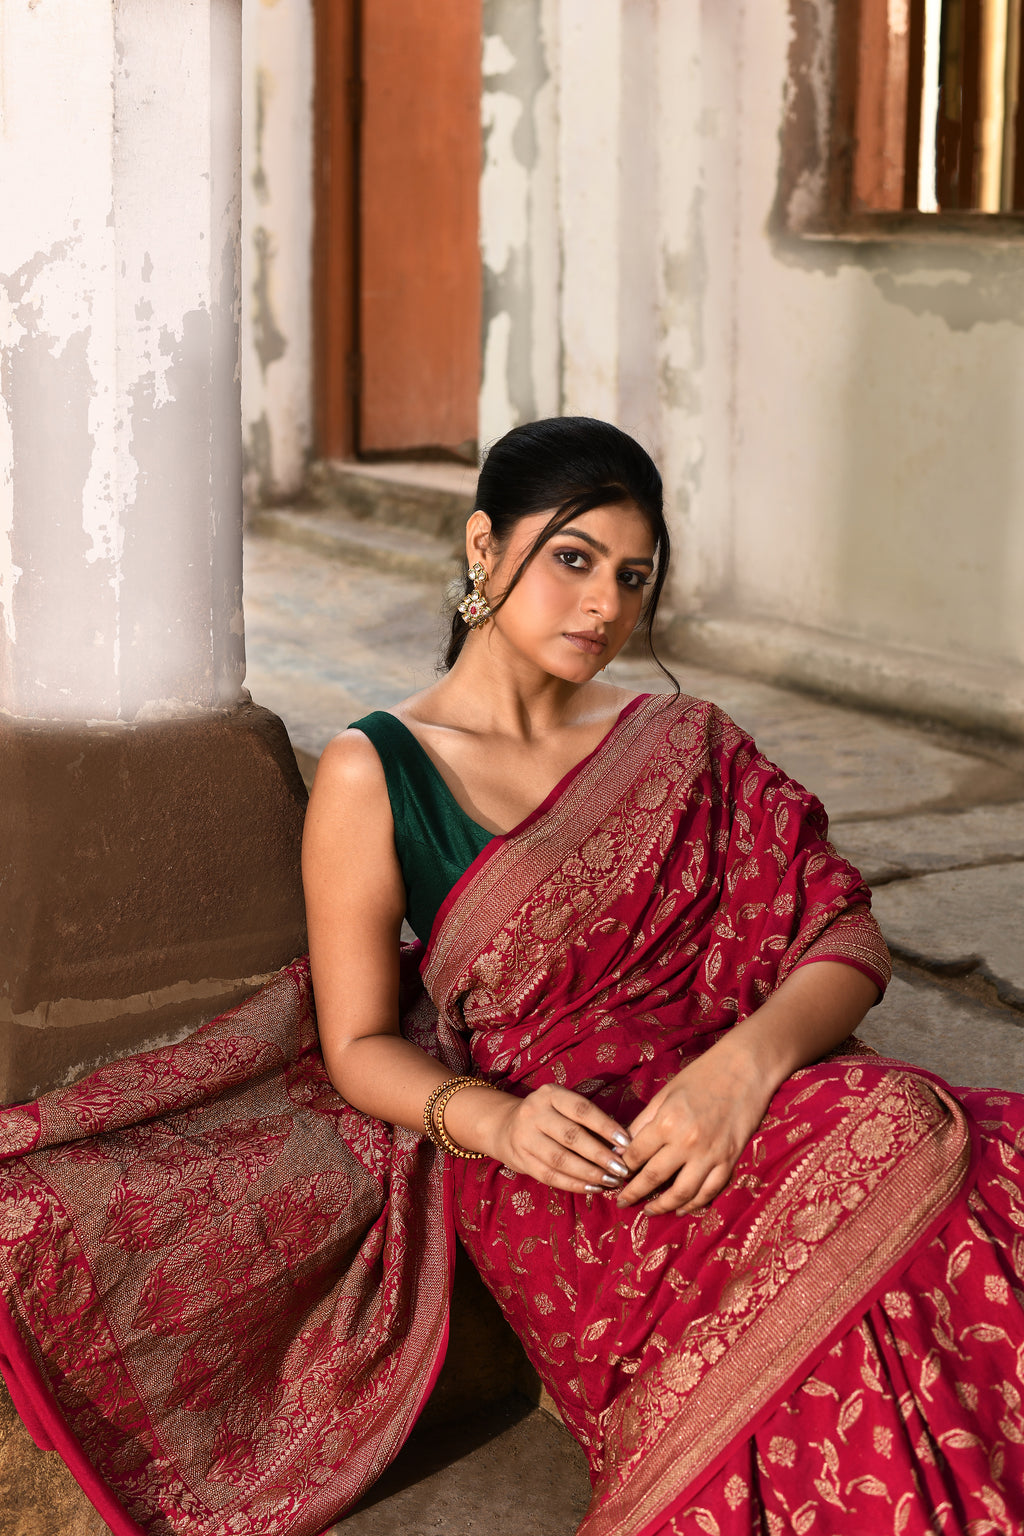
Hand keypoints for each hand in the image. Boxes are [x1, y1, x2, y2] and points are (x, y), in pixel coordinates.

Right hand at [448, 1083, 632, 1195]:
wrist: (505, 1125)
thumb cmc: (550, 1116)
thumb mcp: (565, 1107)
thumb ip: (591, 1122)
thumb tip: (624, 1145)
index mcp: (550, 1094)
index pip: (582, 1109)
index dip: (606, 1126)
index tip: (627, 1144)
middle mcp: (534, 1112)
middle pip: (571, 1137)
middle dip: (600, 1155)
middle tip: (622, 1170)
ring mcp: (524, 1137)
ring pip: (560, 1160)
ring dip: (589, 1173)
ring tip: (611, 1182)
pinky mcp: (520, 1160)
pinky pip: (550, 1176)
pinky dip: (574, 1184)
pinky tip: (593, 1188)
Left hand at [616, 1036, 773, 1215]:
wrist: (745, 1068)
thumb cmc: (702, 1075)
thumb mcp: (666, 1093)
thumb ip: (644, 1121)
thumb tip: (623, 1146)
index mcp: (666, 1122)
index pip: (635, 1155)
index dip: (621, 1169)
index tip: (613, 1175)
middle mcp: (686, 1142)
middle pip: (653, 1178)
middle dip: (634, 1193)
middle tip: (622, 1202)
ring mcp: (710, 1154)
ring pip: (682, 1193)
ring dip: (662, 1207)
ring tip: (649, 1211)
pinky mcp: (729, 1160)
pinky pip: (709, 1191)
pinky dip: (694, 1204)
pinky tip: (681, 1209)